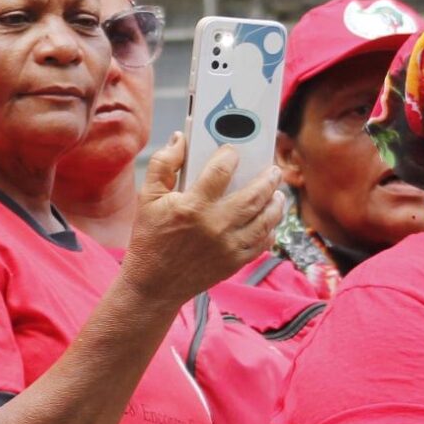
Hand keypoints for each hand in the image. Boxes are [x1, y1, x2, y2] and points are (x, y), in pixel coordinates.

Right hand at [120, 134, 285, 308]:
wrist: (152, 284)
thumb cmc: (150, 237)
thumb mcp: (147, 198)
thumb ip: (164, 164)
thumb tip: (180, 138)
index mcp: (191, 207)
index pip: (220, 171)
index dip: (230, 156)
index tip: (233, 151)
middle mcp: (214, 226)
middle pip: (253, 196)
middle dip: (267, 179)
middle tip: (272, 169)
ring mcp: (228, 247)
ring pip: (265, 220)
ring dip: (276, 203)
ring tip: (277, 191)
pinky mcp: (234, 263)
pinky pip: (263, 243)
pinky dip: (271, 229)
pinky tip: (270, 219)